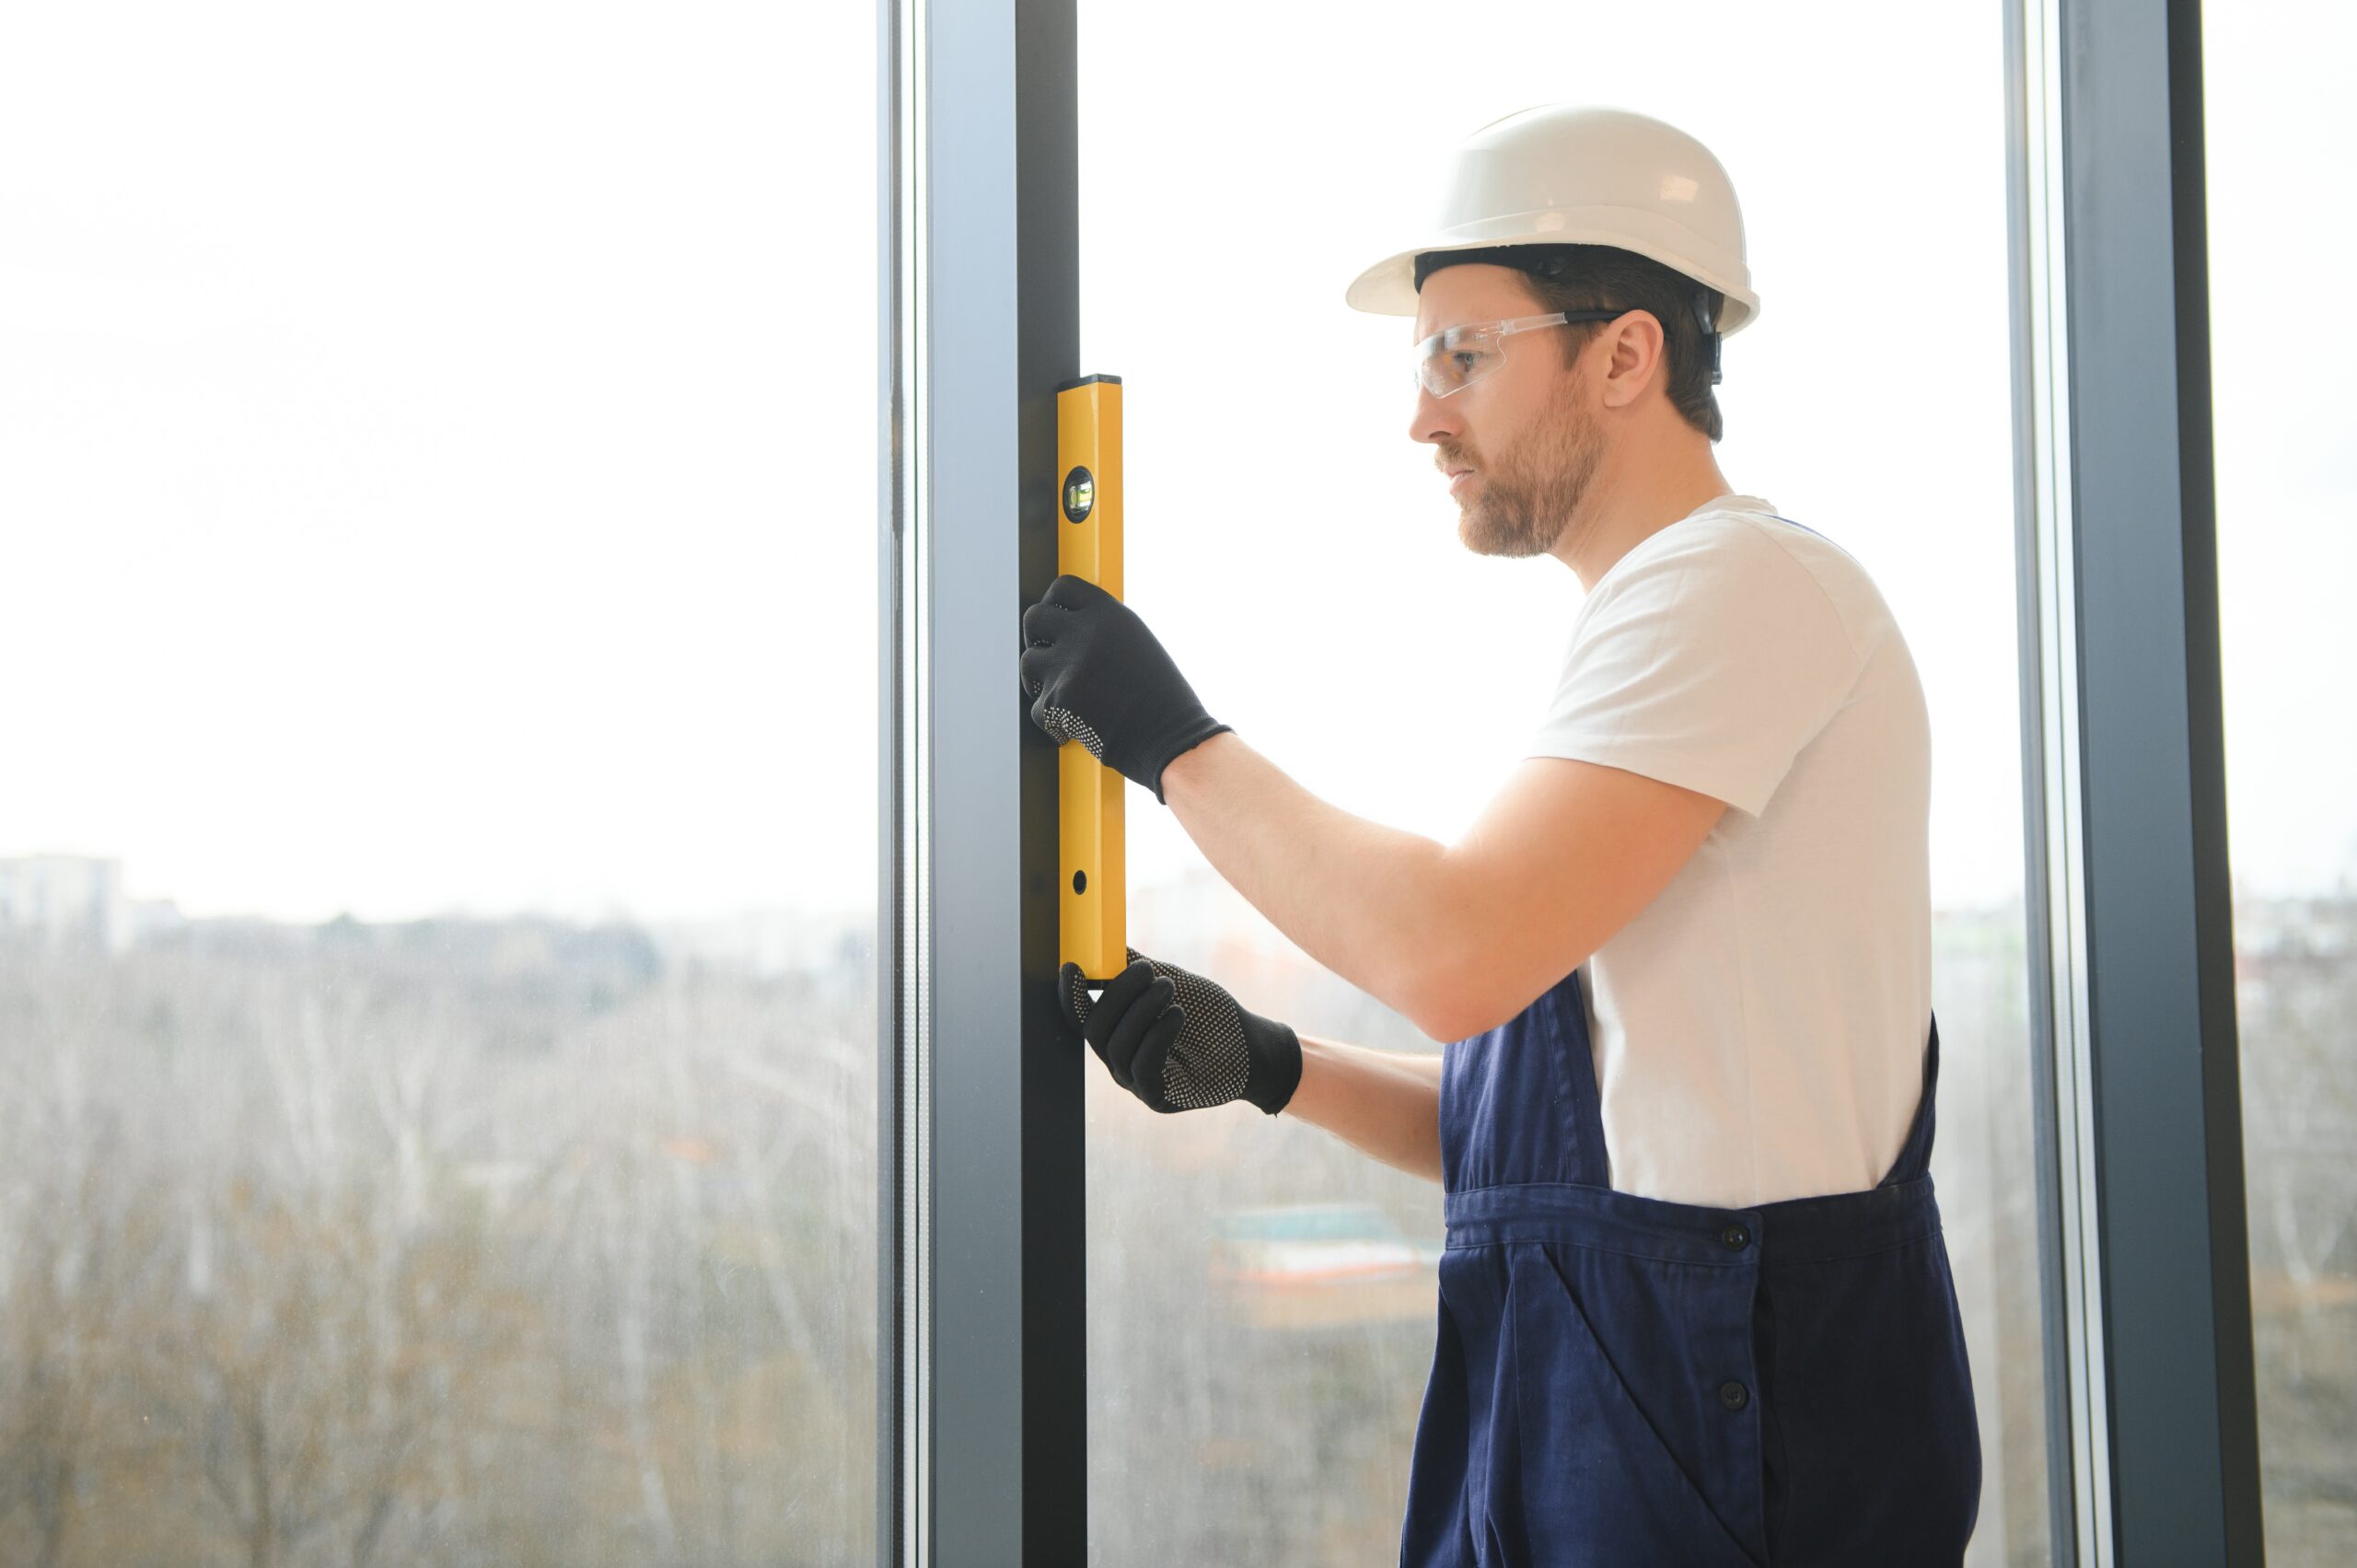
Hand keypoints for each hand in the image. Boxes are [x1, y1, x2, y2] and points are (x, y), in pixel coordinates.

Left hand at [1018, 575, 1231, 803]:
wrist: (1171, 737)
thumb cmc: (1161, 697)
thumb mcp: (1136, 644)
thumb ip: (1101, 630)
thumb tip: (1065, 627)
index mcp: (1108, 613)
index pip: (1063, 588)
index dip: (1053, 603)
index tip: (1054, 621)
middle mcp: (1085, 631)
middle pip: (1034, 618)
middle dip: (1036, 637)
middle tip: (1048, 656)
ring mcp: (1068, 664)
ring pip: (1028, 663)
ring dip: (1040, 680)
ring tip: (1066, 695)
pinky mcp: (1058, 699)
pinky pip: (1038, 707)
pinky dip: (1053, 720)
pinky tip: (1077, 726)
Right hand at [1057, 947, 1302, 1115]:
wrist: (1251, 1047)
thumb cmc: (1210, 1014)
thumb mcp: (1173, 982)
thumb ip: (1139, 968)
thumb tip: (1110, 947)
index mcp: (1117, 1031)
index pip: (1082, 1017)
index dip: (1070, 995)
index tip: (1072, 967)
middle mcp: (1119, 1058)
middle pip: (1095, 1030)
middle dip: (1117, 996)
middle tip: (1146, 972)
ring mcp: (1135, 1081)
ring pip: (1117, 1047)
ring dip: (1141, 1011)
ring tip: (1169, 988)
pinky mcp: (1156, 1097)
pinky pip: (1142, 1068)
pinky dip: (1156, 1036)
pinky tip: (1177, 1015)